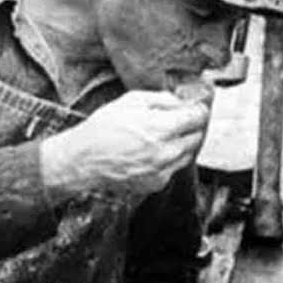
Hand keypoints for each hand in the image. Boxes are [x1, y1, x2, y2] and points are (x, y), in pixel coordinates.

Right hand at [40, 89, 211, 200]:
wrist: (84, 160)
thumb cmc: (103, 129)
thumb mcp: (130, 101)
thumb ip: (161, 99)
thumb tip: (180, 101)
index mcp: (162, 127)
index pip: (197, 117)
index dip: (198, 109)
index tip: (195, 106)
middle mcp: (166, 151)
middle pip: (197, 136)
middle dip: (191, 126)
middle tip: (181, 119)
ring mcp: (163, 170)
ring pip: (188, 154)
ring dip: (183, 143)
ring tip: (165, 136)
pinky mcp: (156, 183)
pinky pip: (173, 169)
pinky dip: (170, 160)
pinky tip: (153, 152)